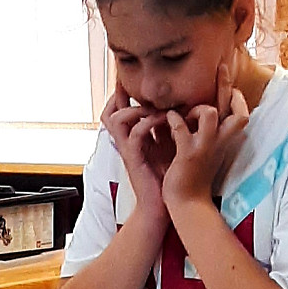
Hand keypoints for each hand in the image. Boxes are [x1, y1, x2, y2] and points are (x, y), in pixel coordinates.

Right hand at [101, 85, 174, 221]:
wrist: (162, 206)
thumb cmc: (167, 178)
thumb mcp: (166, 147)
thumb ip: (166, 128)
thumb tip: (178, 107)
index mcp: (132, 138)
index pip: (117, 111)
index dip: (121, 95)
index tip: (135, 83)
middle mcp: (126, 142)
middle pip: (109, 112)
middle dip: (120, 96)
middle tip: (136, 87)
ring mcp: (128, 150)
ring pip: (116, 119)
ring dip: (135, 109)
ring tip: (154, 107)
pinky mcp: (134, 159)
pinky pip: (134, 134)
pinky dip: (147, 123)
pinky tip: (163, 119)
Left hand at [162, 63, 249, 213]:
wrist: (188, 203)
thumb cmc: (194, 175)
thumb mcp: (204, 150)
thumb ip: (203, 130)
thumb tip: (196, 109)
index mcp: (225, 140)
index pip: (241, 111)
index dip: (237, 96)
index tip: (230, 85)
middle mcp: (219, 142)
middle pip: (234, 106)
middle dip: (226, 84)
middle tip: (220, 66)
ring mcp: (205, 147)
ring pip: (209, 112)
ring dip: (195, 107)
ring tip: (184, 114)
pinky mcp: (188, 154)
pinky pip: (180, 125)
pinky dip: (172, 119)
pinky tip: (167, 121)